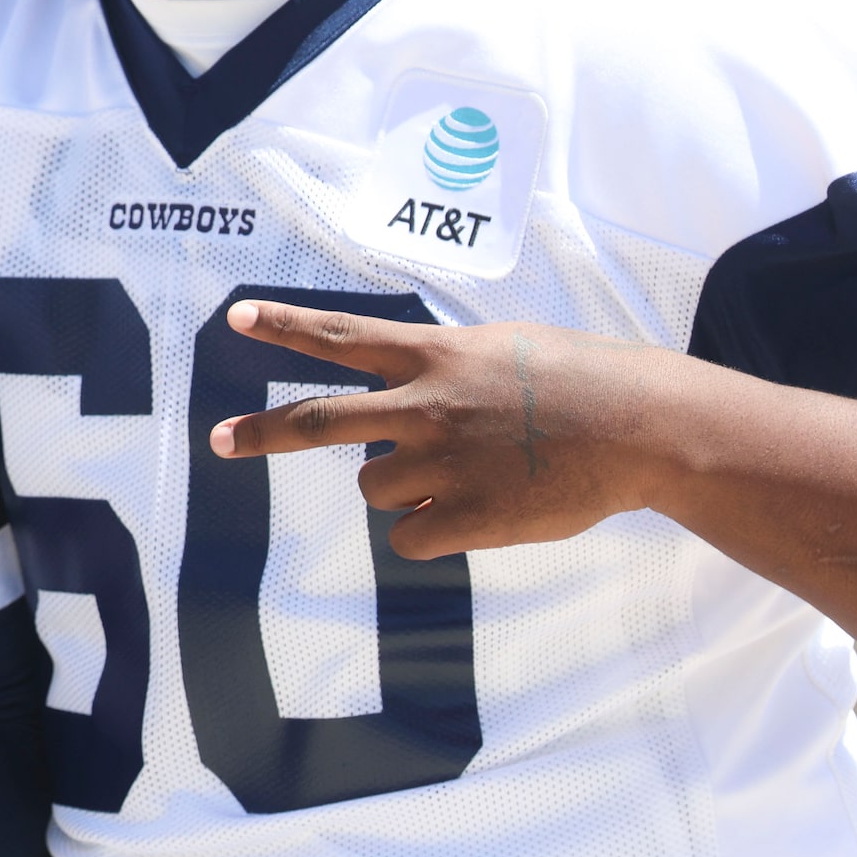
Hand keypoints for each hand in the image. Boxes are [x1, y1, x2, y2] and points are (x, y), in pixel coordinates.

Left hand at [205, 300, 676, 556]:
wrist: (638, 426)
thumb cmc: (578, 380)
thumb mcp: (501, 349)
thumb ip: (441, 369)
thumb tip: (400, 399)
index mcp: (435, 356)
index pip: (342, 337)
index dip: (285, 328)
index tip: (236, 320)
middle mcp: (425, 405)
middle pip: (319, 421)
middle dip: (261, 432)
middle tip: (217, 439)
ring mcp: (441, 462)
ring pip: (374, 489)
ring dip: (401, 488)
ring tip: (465, 473)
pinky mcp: (464, 515)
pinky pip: (408, 536)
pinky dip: (429, 530)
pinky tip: (477, 509)